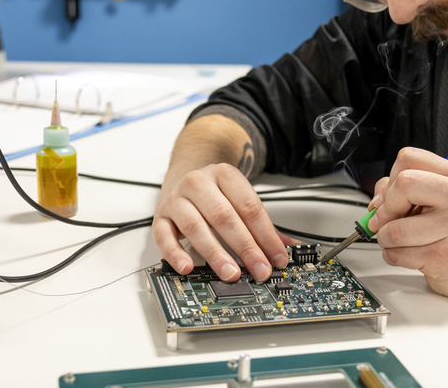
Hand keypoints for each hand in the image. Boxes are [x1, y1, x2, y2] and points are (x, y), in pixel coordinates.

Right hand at [153, 163, 290, 281]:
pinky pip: (164, 236)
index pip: (249, 206)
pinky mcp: (160, 216)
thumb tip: (287, 248)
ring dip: (215, 253)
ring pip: (195, 227)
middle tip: (258, 269)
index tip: (276, 257)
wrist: (184, 173)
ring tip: (230, 273)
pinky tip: (187, 267)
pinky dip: (175, 254)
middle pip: (224, 217)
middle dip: (245, 247)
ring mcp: (176, 199)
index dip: (265, 235)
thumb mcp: (239, 197)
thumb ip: (262, 224)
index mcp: (224, 174)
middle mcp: (198, 183)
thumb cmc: (214, 192)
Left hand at [366, 147, 447, 303]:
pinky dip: (393, 256)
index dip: (391, 180)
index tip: (391, 199)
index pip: (408, 158)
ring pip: (395, 228)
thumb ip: (405, 190)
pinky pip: (398, 254)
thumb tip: (378, 199)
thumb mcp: (440, 200)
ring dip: (386, 238)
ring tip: (399, 241)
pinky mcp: (445, 257)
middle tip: (387, 221)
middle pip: (404, 184)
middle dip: (386, 208)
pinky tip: (409, 254)